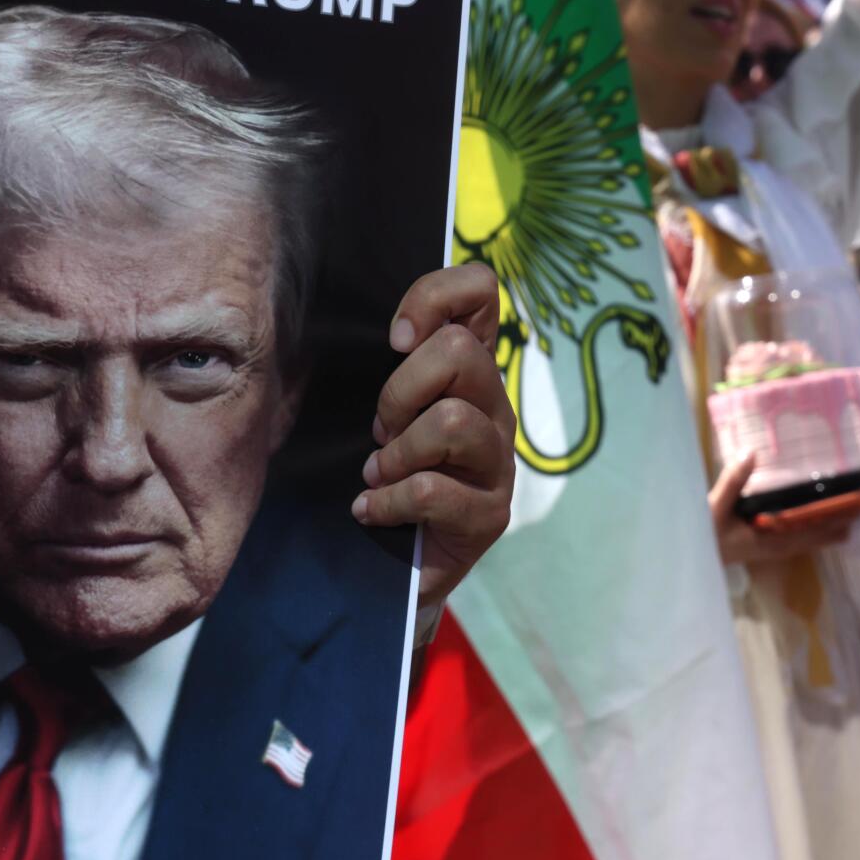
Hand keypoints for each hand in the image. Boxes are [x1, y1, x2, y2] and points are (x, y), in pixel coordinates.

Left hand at [358, 262, 514, 612]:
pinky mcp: (491, 513)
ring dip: (399, 452)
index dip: (435, 297)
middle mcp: (495, 406)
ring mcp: (500, 460)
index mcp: (470, 369)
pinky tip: (372, 511)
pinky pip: (432, 489)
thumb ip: (385, 367)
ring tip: (380, 473)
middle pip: (460, 354)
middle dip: (400, 392)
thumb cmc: (385, 474)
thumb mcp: (382, 409)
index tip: (395, 340)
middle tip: (381, 431)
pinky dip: (389, 502)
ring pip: (452, 421)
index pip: (480, 291)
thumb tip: (359, 331)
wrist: (399, 569)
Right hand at [710, 452, 859, 564]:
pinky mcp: (762, 546)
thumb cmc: (701, 533)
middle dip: (838, 522)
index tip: (855, 507)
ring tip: (852, 524)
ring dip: (828, 531)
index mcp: (767, 538)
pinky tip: (818, 533)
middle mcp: (773, 546)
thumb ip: (732, 481)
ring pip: (806, 541)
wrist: (688, 558)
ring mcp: (768, 548)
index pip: (807, 528)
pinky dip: (811, 537)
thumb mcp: (714, 506)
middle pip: (813, 535)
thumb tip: (751, 453)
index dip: (832, 517)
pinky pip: (795, 542)